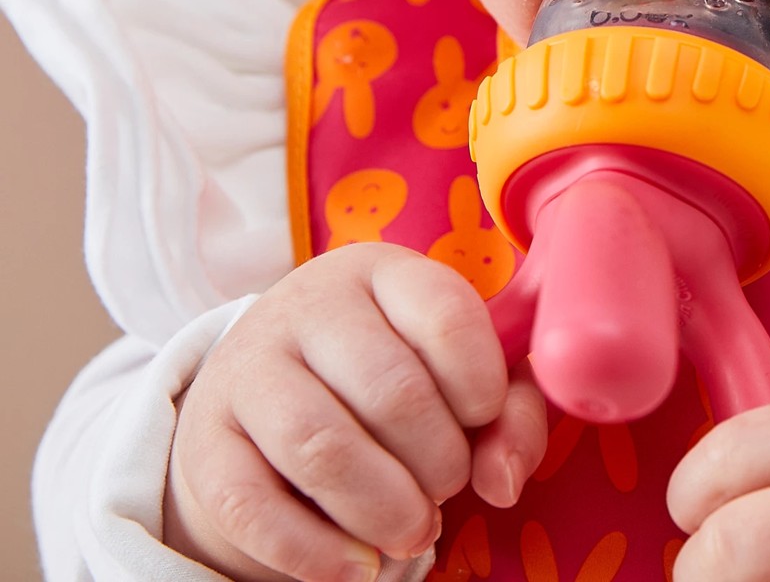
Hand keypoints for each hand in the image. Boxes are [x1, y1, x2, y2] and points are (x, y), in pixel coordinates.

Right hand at [165, 243, 546, 581]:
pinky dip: (315, 553)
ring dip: (385, 511)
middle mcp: (308, 306)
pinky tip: (358, 565)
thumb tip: (504, 482)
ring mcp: (248, 369)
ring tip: (414, 531)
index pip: (447, 316)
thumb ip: (509, 414)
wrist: (269, 393)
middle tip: (446, 488)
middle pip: (392, 392)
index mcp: (382, 271)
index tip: (482, 417)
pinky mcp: (205, 442)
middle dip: (440, 463)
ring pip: (322, 448)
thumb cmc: (393, 377)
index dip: (482, 385)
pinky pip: (253, 506)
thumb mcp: (458, 370)